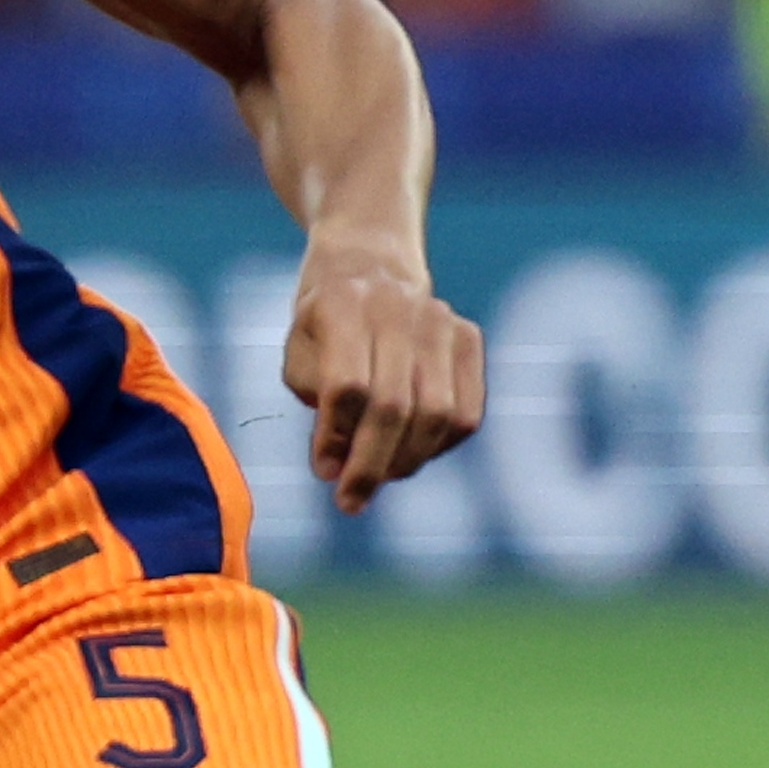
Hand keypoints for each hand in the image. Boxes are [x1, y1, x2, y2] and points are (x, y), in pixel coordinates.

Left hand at [283, 244, 484, 511]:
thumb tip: (337, 467)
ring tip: (378, 476)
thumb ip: (318, 407)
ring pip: (436, 414)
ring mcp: (441, 321)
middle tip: (351, 501)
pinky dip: (439, 446)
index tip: (323, 472)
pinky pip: (466, 412)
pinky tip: (410, 453)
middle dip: (371, 464)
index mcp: (343, 305)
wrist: (369, 267)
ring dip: (406, 460)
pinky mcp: (468, 338)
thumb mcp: (300, 357)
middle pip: (393, 405)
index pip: (348, 386)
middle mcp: (398, 307)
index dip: (336, 437)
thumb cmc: (323, 328)